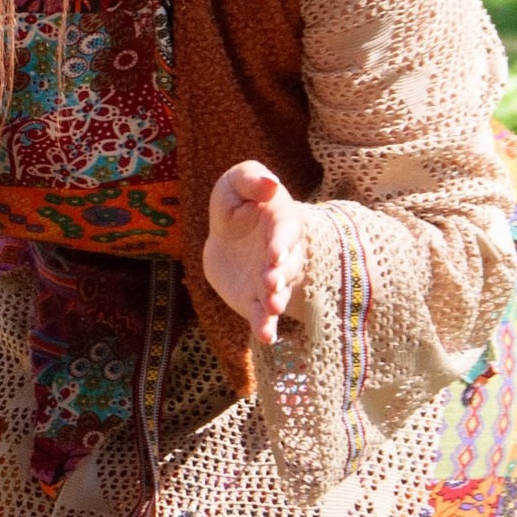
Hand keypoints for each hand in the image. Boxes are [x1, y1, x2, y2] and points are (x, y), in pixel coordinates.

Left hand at [202, 162, 308, 344]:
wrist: (229, 236)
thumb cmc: (239, 203)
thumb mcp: (237, 182)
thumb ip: (251, 179)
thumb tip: (269, 184)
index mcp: (281, 222)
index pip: (286, 232)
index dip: (281, 243)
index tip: (274, 254)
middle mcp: (283, 254)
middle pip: (287, 266)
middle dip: (280, 274)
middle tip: (271, 281)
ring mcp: (271, 280)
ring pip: (279, 293)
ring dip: (276, 301)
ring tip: (271, 308)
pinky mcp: (257, 299)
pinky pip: (263, 315)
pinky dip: (265, 326)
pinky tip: (266, 337)